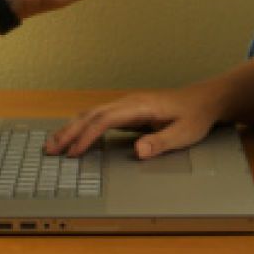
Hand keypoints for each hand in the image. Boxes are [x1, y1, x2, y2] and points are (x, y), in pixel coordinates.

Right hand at [44, 87, 219, 158]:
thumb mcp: (184, 133)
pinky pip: (97, 118)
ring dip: (71, 128)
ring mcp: (125, 105)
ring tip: (52, 144)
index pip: (105, 120)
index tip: (74, 153)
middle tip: (50, 149)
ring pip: (91, 114)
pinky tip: (72, 136)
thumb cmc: (194, 117)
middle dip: (69, 132)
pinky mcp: (126, 112)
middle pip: (91, 115)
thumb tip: (138, 151)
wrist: (203, 100)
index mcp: (139, 106)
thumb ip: (160, 142)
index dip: (87, 137)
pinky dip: (81, 126)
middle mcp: (128, 102)